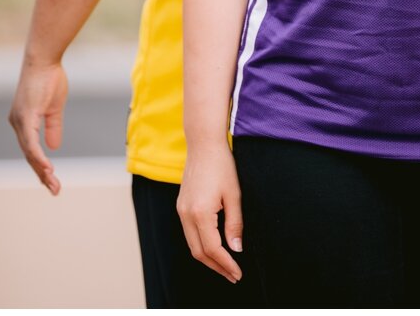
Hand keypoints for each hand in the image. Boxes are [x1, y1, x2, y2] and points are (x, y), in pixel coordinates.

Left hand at [8, 60, 67, 194]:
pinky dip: (39, 157)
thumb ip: (53, 128)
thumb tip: (54, 147)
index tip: (53, 181)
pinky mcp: (25, 116)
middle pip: (28, 155)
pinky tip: (47, 168)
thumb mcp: (54, 109)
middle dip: (42, 174)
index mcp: (23, 121)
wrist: (44, 60)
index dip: (41, 166)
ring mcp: (19, 120)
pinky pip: (30, 142)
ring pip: (29, 152)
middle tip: (55, 190)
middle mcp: (17, 123)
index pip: (31, 150)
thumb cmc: (49, 80)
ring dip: (42, 170)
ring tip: (53, 184)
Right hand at [177, 144, 243, 283]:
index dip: (226, 264)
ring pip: (192, 244)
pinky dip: (201, 245)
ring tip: (226, 266)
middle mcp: (186, 214)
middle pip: (198, 252)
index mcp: (200, 213)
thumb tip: (236, 249)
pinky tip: (214, 247)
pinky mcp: (181, 205)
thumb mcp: (234, 196)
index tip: (238, 274)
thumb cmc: (222, 166)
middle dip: (216, 267)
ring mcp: (181, 209)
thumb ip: (235, 225)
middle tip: (233, 276)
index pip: (213, 249)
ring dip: (208, 258)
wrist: (203, 144)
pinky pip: (189, 233)